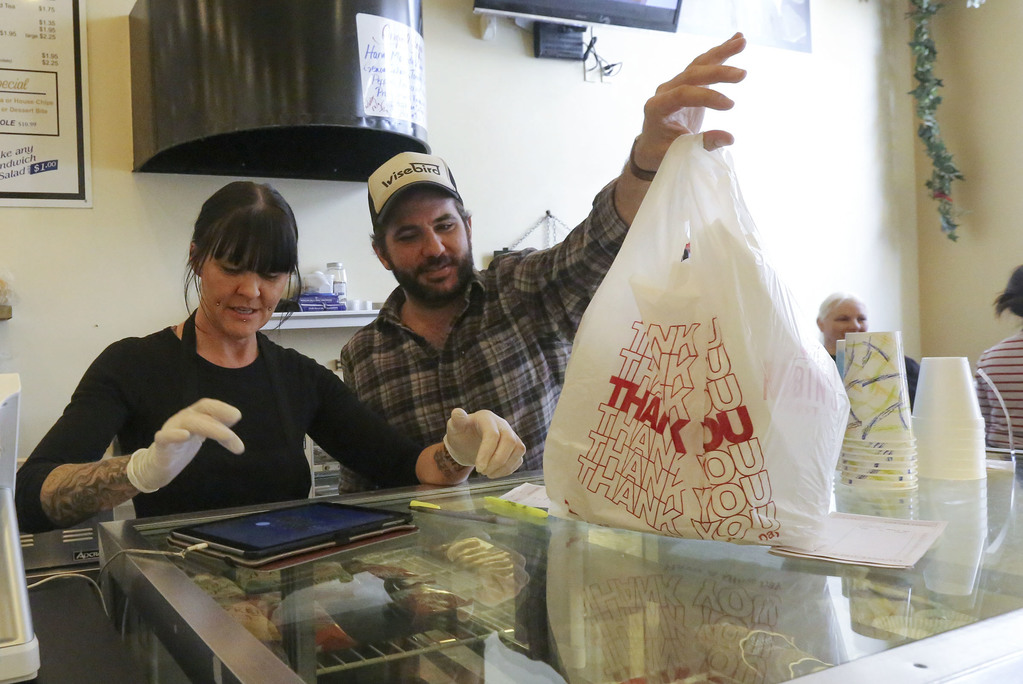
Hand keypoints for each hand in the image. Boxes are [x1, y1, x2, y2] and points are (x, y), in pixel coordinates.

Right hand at [126, 398, 244, 492]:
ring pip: (190, 423)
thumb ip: (216, 425)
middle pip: (202, 415)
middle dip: (220, 425)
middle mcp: (181, 419)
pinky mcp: (161, 446)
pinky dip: (174, 434)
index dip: (221, 408)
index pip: (207, 406)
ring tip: (227, 437)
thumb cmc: (181, 447)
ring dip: (211, 428)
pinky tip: (185, 435)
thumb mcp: (201, 434)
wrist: (157, 466)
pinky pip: (165, 437)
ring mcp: (170, 431)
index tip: (237, 416)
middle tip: (235, 440)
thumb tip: (235, 415)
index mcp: (192, 416)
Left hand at [443, 408, 524, 477]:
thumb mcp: (454, 426)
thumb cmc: (460, 434)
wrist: (467, 442)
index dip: (487, 452)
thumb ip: (457, 419)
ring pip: (518, 449)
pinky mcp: (515, 447)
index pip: (492, 434)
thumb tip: (457, 412)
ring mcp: (511, 435)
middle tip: (483, 472)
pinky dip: (509, 469)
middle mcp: (502, 424)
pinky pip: (519, 458)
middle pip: (510, 441)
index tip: (478, 468)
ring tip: (488, 474)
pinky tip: (495, 473)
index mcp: (487, 418)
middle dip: (498, 460)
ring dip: (505, 466)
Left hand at [632, 32, 746, 171]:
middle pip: (692, 75)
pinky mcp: (686, 83)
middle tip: (742, 74)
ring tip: (742, 41)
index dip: (707, 97)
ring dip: (721, 52)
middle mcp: (664, 91)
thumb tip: (729, 138)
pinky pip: (703, 65)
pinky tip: (737, 39)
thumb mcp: (677, 153)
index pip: (683, 94)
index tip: (730, 105)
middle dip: (717, 72)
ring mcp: (675, 84)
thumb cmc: (660, 152)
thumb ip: (701, 144)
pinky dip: (720, 53)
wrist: (650, 147)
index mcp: (656, 107)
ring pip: (698, 65)